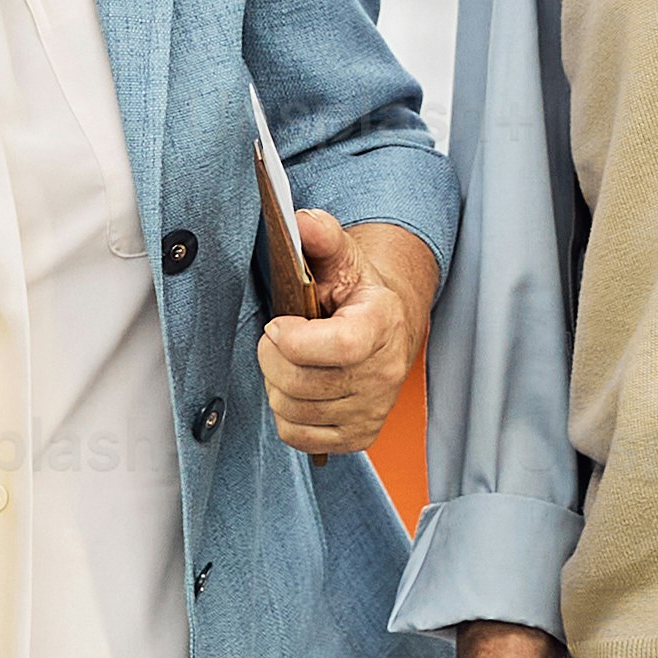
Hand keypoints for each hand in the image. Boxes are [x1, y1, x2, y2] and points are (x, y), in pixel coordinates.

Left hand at [258, 213, 432, 457]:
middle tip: (274, 340)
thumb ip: (321, 235)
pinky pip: (298, 436)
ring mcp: (373, 409)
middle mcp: (384, 373)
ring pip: (294, 411)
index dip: (295, 340)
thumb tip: (300, 221)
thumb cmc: (355, 295)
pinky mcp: (358, 436)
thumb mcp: (342, 257)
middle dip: (271, 359)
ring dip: (276, 386)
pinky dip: (285, 414)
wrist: (385, 332)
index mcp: (382, 325)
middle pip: (303, 383)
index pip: (340, 346)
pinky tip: (296, 389)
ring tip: (286, 363)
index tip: (277, 325)